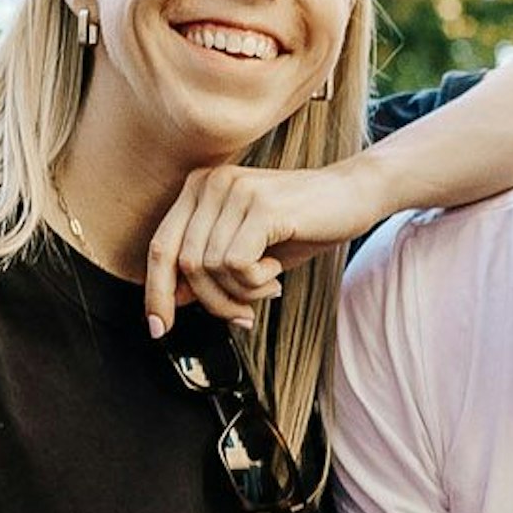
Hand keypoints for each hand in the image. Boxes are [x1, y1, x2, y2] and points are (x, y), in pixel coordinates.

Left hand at [142, 160, 389, 338]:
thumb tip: (174, 299)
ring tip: (270, 282)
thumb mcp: (249, 250)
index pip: (160, 247)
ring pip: (211, 268)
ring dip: (242, 292)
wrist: (356, 195)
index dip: (156, 293)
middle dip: (214, 302)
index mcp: (198, 188)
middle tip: (245, 315)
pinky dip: (256, 282)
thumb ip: (209, 268)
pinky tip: (278, 271)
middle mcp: (210, 183)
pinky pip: (237, 264)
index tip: (159, 329)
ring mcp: (234, 191)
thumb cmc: (303, 224)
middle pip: (184, 264)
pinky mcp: (261, 207)